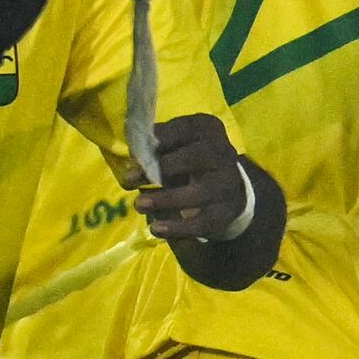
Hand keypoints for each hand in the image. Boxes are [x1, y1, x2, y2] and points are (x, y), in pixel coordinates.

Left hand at [140, 111, 286, 284]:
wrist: (224, 187)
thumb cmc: (187, 159)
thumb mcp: (174, 145)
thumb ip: (155, 148)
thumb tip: (131, 157)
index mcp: (207, 129)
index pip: (185, 129)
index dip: (160, 139)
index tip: (135, 152)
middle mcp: (223, 153)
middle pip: (195, 158)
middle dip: (161, 168)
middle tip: (131, 179)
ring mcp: (228, 183)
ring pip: (200, 192)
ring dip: (167, 199)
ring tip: (139, 205)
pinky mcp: (227, 211)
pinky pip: (203, 222)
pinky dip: (178, 228)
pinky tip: (156, 229)